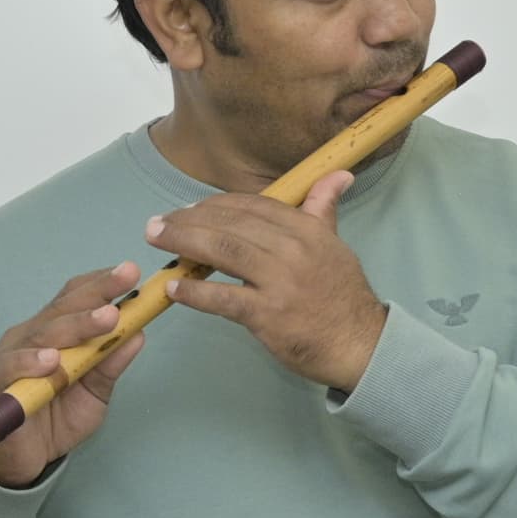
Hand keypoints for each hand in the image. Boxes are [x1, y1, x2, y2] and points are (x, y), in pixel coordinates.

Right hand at [0, 262, 154, 486]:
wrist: (22, 459)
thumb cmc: (57, 416)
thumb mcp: (95, 390)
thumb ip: (111, 364)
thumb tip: (139, 334)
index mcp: (57, 332)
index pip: (76, 297)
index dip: (102, 282)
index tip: (131, 271)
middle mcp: (32, 337)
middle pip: (64, 307)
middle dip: (98, 292)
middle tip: (127, 278)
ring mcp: (12, 357)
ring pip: (44, 333)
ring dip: (77, 324)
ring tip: (107, 318)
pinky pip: (11, 368)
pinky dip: (30, 362)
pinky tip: (50, 360)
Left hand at [148, 171, 388, 392]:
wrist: (360, 342)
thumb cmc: (342, 295)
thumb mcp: (336, 245)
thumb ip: (324, 209)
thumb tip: (340, 174)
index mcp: (308, 229)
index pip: (253, 206)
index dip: (216, 204)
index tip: (190, 209)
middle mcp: (293, 249)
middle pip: (231, 224)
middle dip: (189, 219)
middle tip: (158, 223)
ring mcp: (280, 282)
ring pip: (223, 251)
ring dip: (183, 242)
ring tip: (156, 239)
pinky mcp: (267, 314)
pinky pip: (222, 298)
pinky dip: (194, 292)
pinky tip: (174, 287)